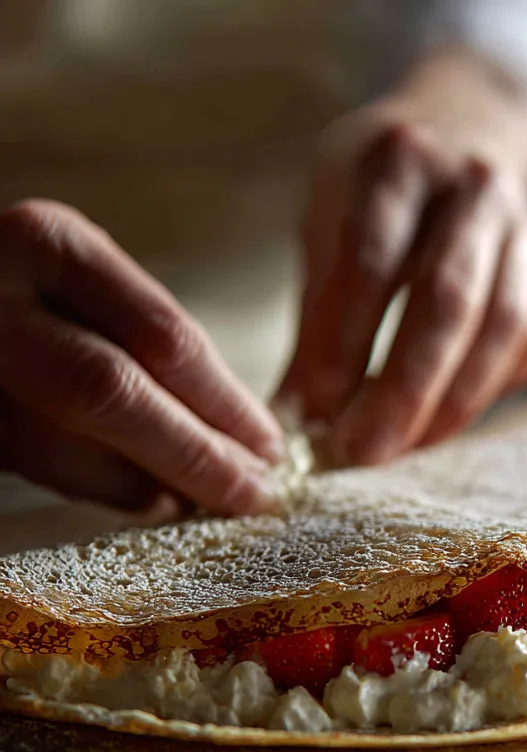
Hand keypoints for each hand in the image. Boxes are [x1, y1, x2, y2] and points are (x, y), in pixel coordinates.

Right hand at [0, 200, 284, 512]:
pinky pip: (41, 468)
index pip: (162, 336)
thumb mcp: (87, 281)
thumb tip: (240, 431)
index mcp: (49, 246)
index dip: (226, 403)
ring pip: (68, 444)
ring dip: (154, 487)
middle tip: (255, 492)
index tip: (270, 444)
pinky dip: (107, 491)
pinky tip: (154, 499)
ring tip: (213, 503)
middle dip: (196, 454)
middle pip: (113, 391)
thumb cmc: (30, 289)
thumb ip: (148, 337)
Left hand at [279, 96, 526, 464]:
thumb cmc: (378, 197)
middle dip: (404, 389)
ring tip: (405, 447)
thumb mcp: (328, 224)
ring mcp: (526, 225)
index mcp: (402, 161)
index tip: (315, 409)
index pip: (370, 265)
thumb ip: (317, 317)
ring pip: (503, 328)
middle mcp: (475, 185)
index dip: (342, 345)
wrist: (466, 137)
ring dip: (453, 403)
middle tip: (364, 451)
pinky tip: (447, 417)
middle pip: (446, 300)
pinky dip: (491, 391)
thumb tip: (297, 417)